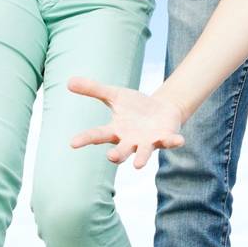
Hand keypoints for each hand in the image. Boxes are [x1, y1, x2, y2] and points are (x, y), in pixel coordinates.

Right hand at [68, 77, 186, 168]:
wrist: (162, 110)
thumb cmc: (135, 106)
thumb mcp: (115, 95)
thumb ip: (93, 90)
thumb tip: (68, 81)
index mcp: (116, 130)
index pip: (97, 135)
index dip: (85, 139)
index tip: (72, 143)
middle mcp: (130, 141)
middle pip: (121, 150)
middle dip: (117, 155)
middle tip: (111, 157)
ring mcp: (148, 142)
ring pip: (143, 153)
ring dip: (141, 158)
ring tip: (138, 165)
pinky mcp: (165, 138)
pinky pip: (169, 142)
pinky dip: (173, 142)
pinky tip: (179, 140)